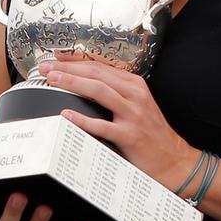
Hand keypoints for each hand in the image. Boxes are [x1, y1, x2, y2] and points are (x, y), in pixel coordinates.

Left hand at [39, 53, 198, 190]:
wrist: (175, 160)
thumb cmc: (151, 133)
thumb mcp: (136, 105)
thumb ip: (115, 93)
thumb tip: (83, 83)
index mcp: (134, 85)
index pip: (99, 67)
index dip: (74, 62)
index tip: (54, 60)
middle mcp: (135, 95)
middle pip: (96, 75)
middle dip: (68, 69)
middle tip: (46, 67)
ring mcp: (134, 115)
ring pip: (99, 92)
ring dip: (73, 84)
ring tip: (53, 80)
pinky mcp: (131, 136)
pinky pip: (103, 126)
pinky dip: (83, 120)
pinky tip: (66, 116)